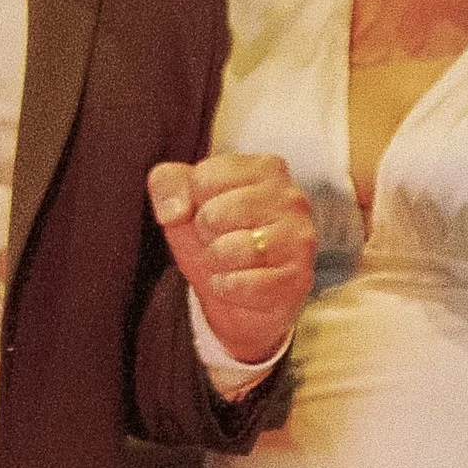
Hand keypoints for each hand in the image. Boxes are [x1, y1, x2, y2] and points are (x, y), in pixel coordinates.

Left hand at [147, 148, 316, 366]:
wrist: (242, 301)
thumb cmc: (218, 240)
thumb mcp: (186, 204)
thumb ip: (169, 184)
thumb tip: (174, 209)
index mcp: (266, 167)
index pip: (203, 178)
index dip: (195, 203)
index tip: (212, 212)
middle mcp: (291, 197)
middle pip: (213, 215)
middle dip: (205, 235)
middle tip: (221, 241)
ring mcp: (299, 238)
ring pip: (229, 250)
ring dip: (216, 264)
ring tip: (231, 262)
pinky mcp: (298, 278)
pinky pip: (240, 284)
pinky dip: (228, 288)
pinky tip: (239, 284)